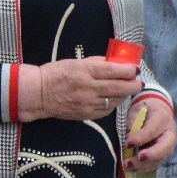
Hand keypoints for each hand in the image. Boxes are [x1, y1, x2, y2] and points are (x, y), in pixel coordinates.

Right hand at [21, 58, 142, 122]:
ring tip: (126, 89)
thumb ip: (97, 63)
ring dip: (124, 95)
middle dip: (133, 84)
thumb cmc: (56, 74)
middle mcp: (87, 88)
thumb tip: (117, 63)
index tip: (135, 69)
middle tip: (138, 82)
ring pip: (115, 100)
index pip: (114, 70)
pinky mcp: (86, 114)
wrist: (38, 94)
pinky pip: (106, 110)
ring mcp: (87, 103)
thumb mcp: (75, 62)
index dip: (129, 70)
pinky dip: (112, 104)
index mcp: (84, 71)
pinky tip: (112, 99)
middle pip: (119, 87)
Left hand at [123, 97, 176, 170]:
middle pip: (164, 147)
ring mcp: (168, 147)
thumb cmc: (145, 111)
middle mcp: (169, 134)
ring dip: (144, 165)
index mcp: (162, 118)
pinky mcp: (163, 155)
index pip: (153, 130)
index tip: (127, 143)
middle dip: (151, 155)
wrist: (157, 112)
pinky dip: (143, 168)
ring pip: (160, 159)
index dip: (141, 138)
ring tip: (127, 165)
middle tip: (137, 158)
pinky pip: (155, 164)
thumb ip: (133, 121)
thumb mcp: (137, 110)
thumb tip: (128, 135)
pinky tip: (131, 168)